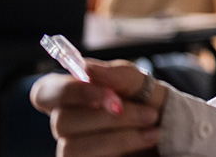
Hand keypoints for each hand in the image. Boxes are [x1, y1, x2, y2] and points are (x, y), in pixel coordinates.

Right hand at [30, 59, 166, 156]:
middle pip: (60, 121)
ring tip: (152, 126)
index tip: (105, 91)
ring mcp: (73, 148)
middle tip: (148, 112)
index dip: (67, 91)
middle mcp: (67, 123)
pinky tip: (148, 138)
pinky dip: (123, 146)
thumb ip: (118, 74)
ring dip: (119, 135)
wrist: (172, 131)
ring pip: (72, 146)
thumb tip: (86, 67)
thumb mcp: (142, 83)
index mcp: (74, 95)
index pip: (44, 93)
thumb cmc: (150, 103)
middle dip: (108, 116)